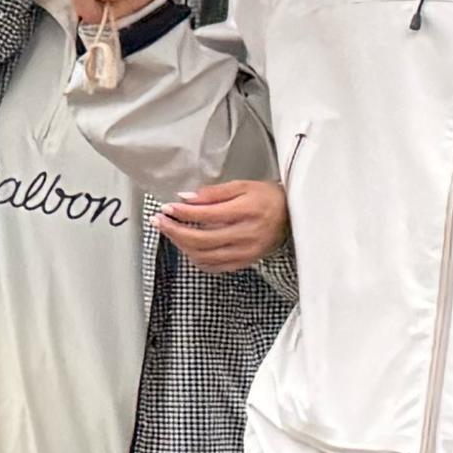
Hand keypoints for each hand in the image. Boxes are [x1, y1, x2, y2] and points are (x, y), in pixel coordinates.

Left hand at [158, 178, 288, 272]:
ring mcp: (246, 252)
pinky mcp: (245, 262)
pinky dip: (196, 258)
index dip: (183, 212)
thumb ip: (214, 193)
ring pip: (204, 256)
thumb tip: (186, 198)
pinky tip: (187, 247)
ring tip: (170, 232)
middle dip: (175, 231)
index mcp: (248, 211)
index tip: (167, 208)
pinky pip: (214, 266)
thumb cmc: (268, 198)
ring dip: (181, 245)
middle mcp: (248, 234)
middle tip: (159, 221)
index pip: (207, 215)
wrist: (292, 216)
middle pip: (202, 239)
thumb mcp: (243, 186)